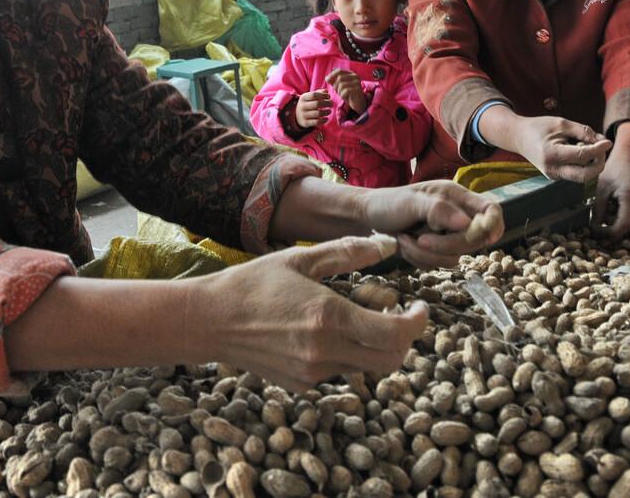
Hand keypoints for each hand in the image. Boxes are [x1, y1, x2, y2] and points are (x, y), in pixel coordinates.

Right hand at [197, 236, 427, 392]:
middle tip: (400, 316)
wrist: (209, 321)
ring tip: (357, 317)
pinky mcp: (301, 384)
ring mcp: (313, 372)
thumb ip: (348, 253)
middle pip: (389, 359)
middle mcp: (325, 351)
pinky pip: (339, 372)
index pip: (396, 334)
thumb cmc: (253, 283)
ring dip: (373, 346)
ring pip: (365, 367)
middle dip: (403, 339)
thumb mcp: (302, 259)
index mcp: (329, 317)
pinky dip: (346, 354)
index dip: (417, 323)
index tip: (419, 308)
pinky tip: (325, 332)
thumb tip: (386, 244)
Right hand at [294, 90, 330, 127]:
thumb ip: (318, 93)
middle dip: (327, 103)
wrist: (297, 115)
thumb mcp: (310, 97)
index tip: (328, 96)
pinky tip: (326, 118)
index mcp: (303, 98)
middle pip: (317, 104)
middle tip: (331, 104)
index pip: (314, 95)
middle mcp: (302, 106)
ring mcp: (303, 115)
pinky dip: (323, 120)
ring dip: (326, 112)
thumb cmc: (307, 104)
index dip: (323, 95)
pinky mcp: (306, 123)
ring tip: (329, 111)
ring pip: (318, 113)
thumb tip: (326, 91)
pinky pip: (317, 122)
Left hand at [326, 68, 367, 114]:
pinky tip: (344, 97)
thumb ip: (334, 81)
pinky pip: (345, 91)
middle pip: (339, 78)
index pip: (339, 71)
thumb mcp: (340, 86)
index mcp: (351, 73)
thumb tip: (327, 78)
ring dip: (339, 91)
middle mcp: (355, 76)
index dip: (331, 75)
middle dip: (335, 85)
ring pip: (342, 85)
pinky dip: (342, 95)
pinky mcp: (357, 89)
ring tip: (342, 94)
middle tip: (338, 91)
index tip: (327, 80)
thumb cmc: (348, 94)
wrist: (358, 103)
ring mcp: (357, 82)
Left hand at [358, 181, 503, 268]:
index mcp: (456, 196)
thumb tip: (466, 223)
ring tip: (404, 238)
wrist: (366, 219)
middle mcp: (456, 216)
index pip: (490, 209)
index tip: (485, 237)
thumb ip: (438, 210)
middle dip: (446, 244)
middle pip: (475, 240)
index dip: (494, 224)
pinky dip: (419, 258)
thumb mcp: (411, 203)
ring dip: (426, 253)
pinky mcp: (436, 251)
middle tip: (420, 238)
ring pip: (455, 257)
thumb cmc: (387, 203)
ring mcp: (447, 235)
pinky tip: (404, 245)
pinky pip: (438, 264)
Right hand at [511, 116, 611, 182]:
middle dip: (599, 163)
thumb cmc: (539, 127)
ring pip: (582, 176)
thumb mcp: (561, 123)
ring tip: (585, 147)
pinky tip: (577, 151)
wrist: (518, 137)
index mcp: (551, 154)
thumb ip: (583, 132)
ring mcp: (553, 175)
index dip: (598, 150)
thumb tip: (603, 142)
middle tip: (602, 149)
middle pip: (585, 175)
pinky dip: (583, 164)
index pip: (582, 156)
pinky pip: (576, 173)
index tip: (608, 142)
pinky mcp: (555, 176)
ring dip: (591, 164)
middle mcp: (552, 169)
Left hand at [594, 123, 629, 234]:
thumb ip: (598, 209)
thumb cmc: (614, 170)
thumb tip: (595, 228)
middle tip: (597, 227)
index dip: (610, 233)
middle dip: (612, 229)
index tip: (597, 233)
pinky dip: (626, 217)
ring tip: (606, 214)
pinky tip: (616, 208)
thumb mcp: (601, 189)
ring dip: (619, 223)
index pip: (624, 224)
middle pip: (629, 225)